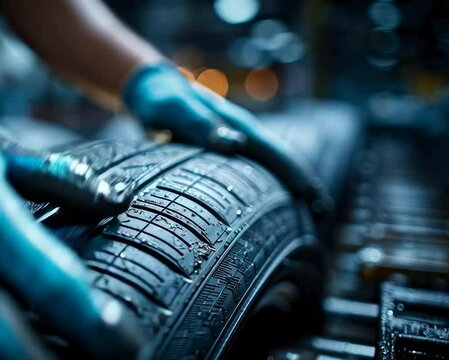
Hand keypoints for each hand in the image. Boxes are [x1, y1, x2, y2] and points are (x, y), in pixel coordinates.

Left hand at [122, 62, 332, 214]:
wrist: (150, 90)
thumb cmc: (161, 100)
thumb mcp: (176, 111)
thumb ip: (202, 125)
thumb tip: (237, 144)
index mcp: (238, 126)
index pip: (276, 153)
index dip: (297, 176)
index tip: (315, 199)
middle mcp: (242, 134)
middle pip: (279, 162)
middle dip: (302, 186)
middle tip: (321, 216)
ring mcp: (233, 142)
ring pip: (266, 168)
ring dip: (285, 190)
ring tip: (302, 217)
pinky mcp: (220, 152)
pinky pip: (248, 172)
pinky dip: (262, 189)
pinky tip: (262, 207)